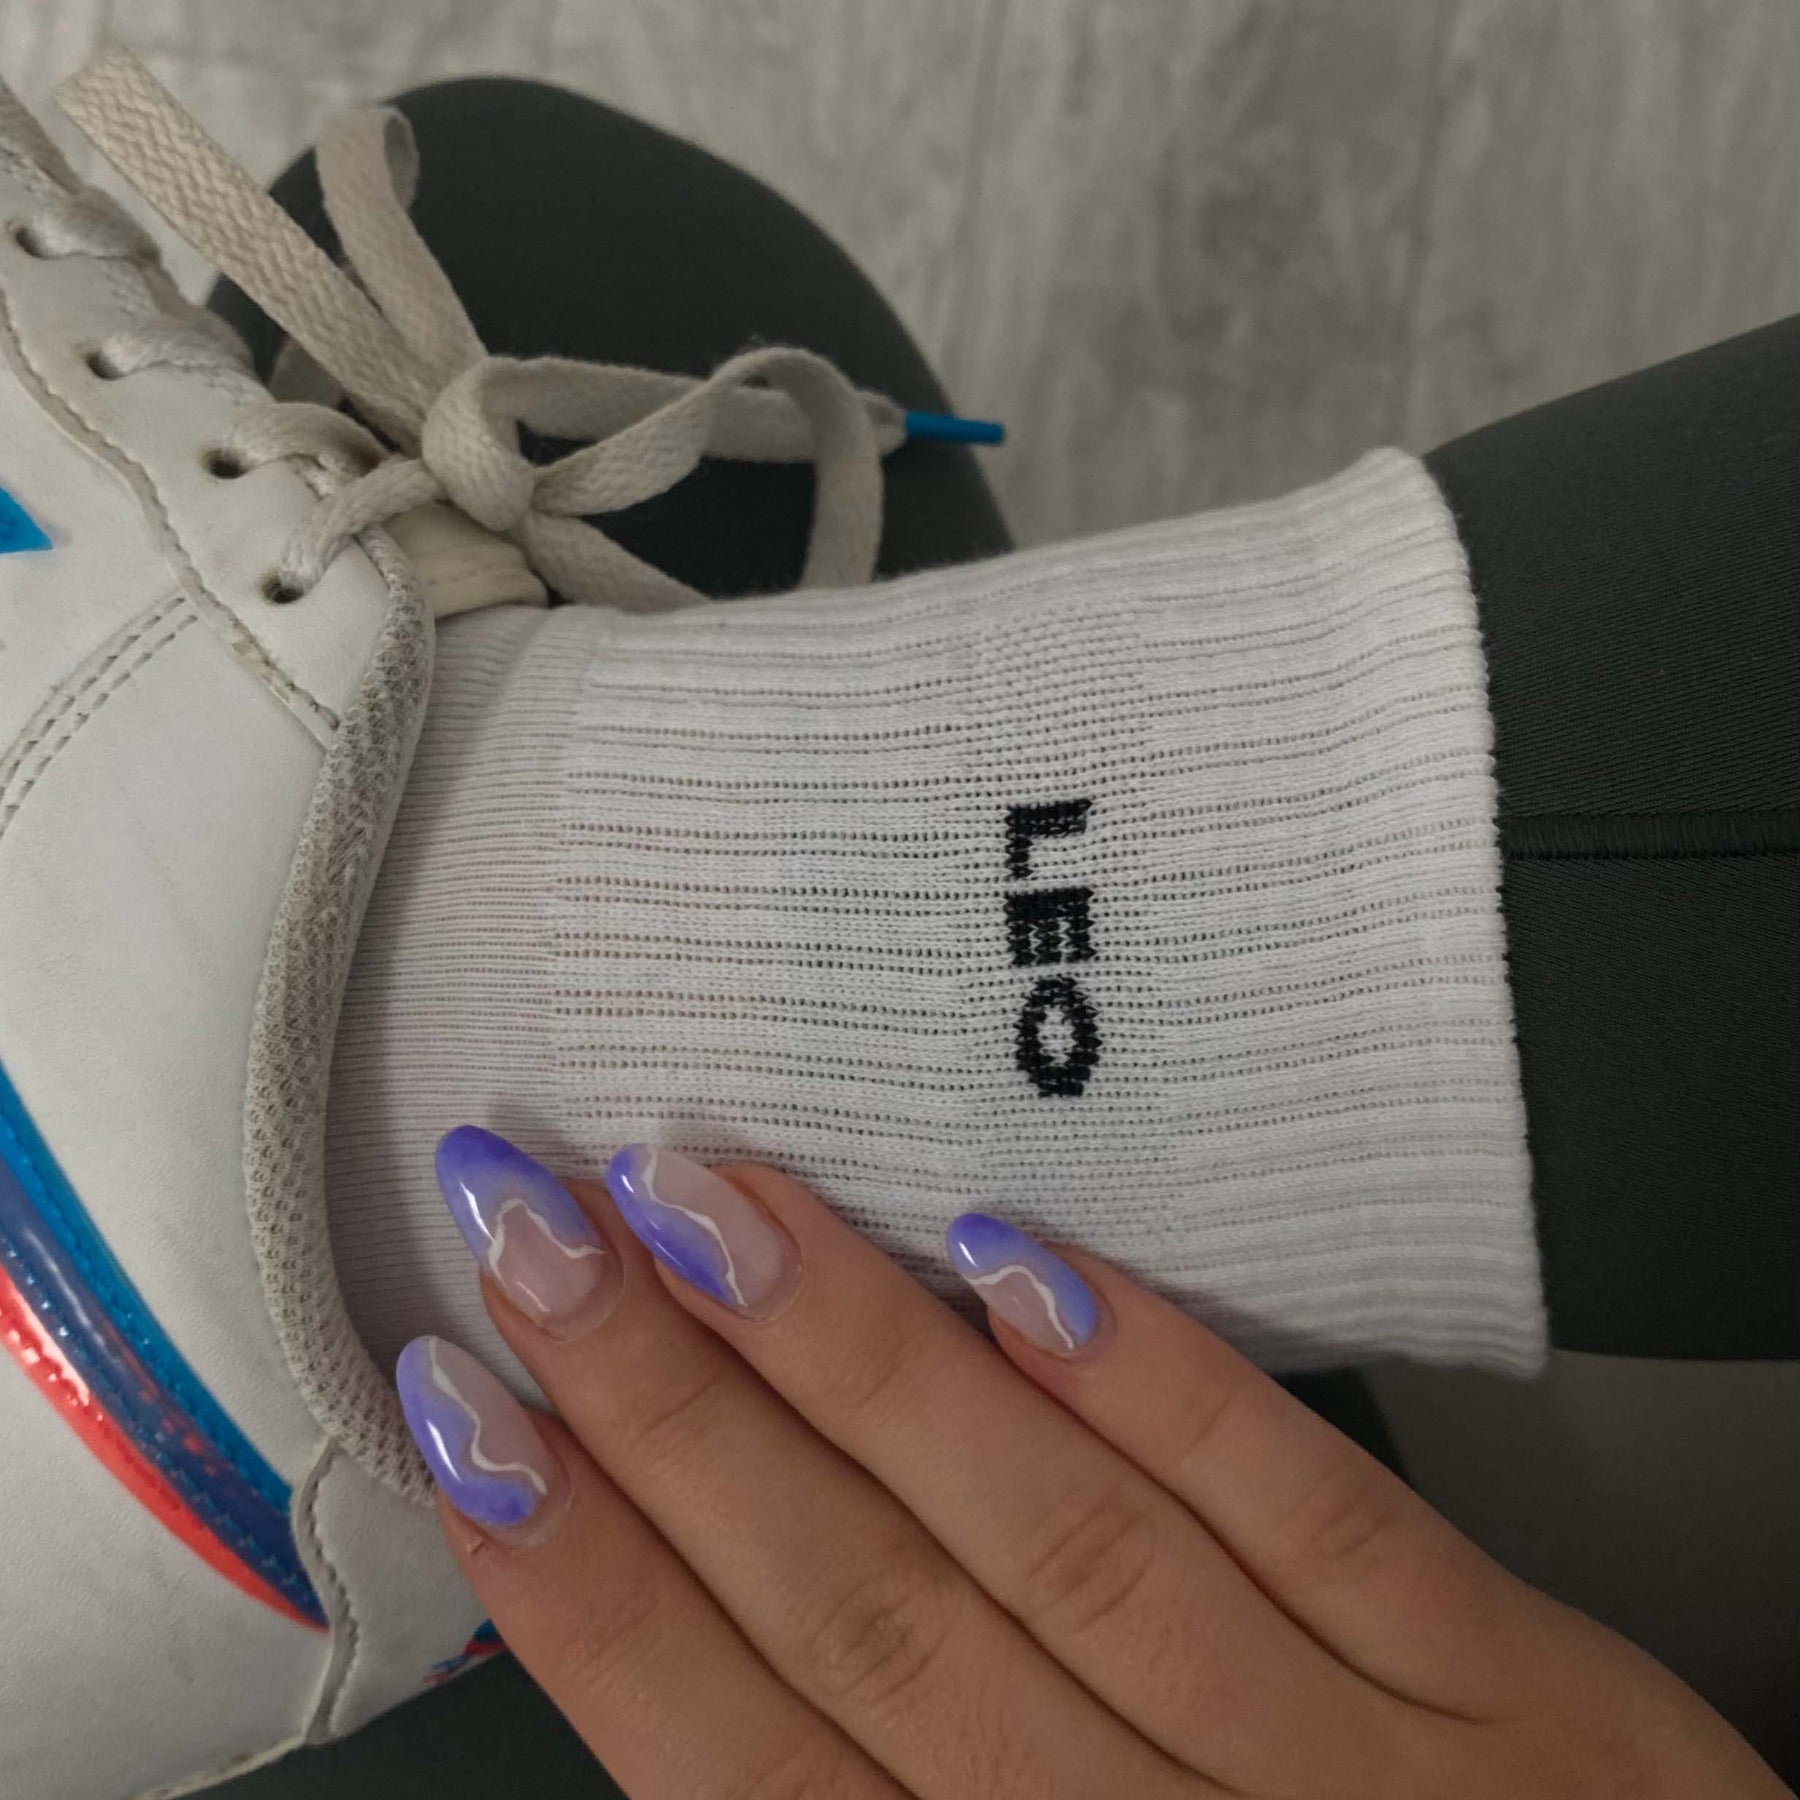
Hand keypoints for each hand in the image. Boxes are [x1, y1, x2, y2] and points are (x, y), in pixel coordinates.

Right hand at [400, 1133, 1786, 1797]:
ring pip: (1059, 1546)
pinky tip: (1023, 1265)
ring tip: (710, 1202)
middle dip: (673, 1416)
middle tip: (537, 1230)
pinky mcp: (1515, 1693)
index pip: (749, 1760)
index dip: (592, 1584)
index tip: (467, 1412)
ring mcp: (1348, 1772)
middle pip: (870, 1618)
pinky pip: (1320, 1522)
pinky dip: (1163, 1394)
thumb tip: (705, 1642)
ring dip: (866, 1367)